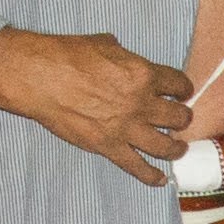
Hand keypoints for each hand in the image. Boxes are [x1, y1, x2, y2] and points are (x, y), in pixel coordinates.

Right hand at [0, 27, 191, 183]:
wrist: (40, 77)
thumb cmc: (68, 55)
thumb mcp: (105, 44)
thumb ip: (125, 57)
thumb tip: (128, 61)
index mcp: (143, 74)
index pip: (178, 83)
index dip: (184, 88)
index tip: (182, 92)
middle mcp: (141, 102)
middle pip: (178, 116)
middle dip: (183, 118)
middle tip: (180, 119)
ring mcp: (126, 127)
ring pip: (165, 145)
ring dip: (176, 148)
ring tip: (178, 148)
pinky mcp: (108, 146)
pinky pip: (136, 167)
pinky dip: (151, 175)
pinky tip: (160, 179)